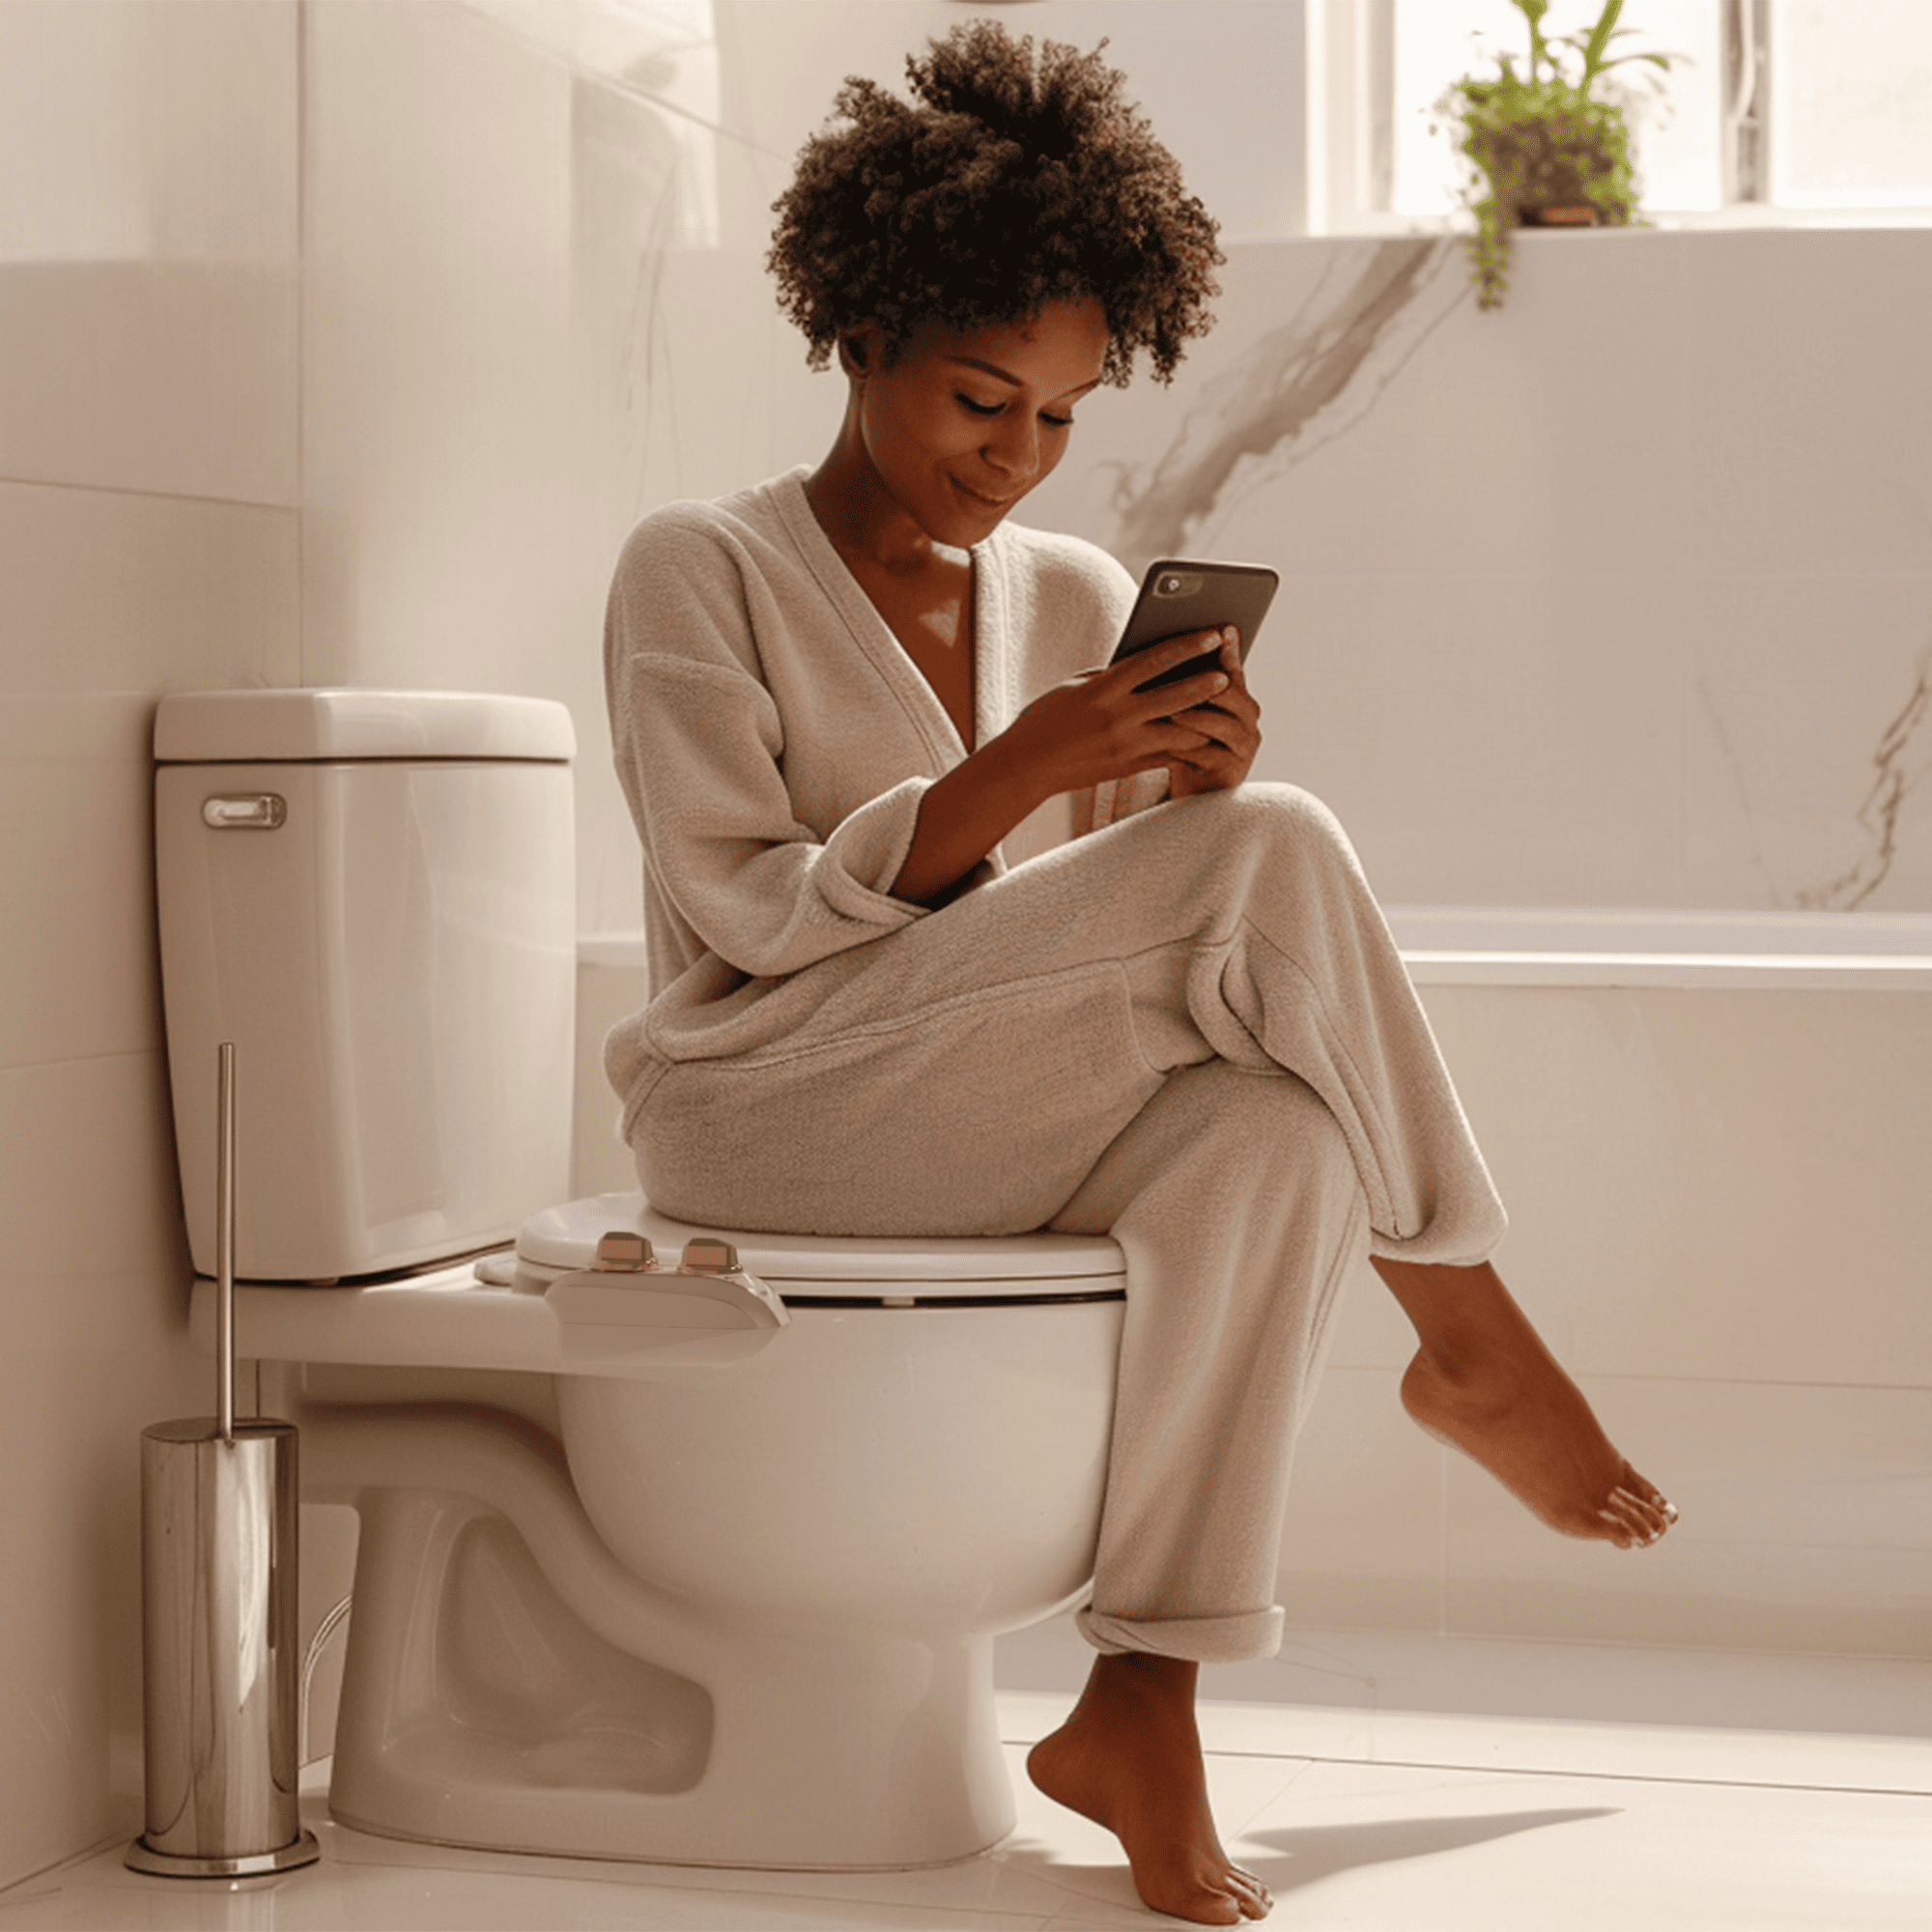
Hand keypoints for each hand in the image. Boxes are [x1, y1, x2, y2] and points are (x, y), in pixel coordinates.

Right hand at [993, 628, 1245, 804]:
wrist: (1026, 766)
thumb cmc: (1046, 720)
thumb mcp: (1075, 687)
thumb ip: (1110, 677)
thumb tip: (1144, 666)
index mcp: (1103, 689)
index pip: (1153, 660)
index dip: (1187, 646)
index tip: (1212, 634)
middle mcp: (1118, 717)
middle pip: (1175, 696)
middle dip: (1206, 683)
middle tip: (1229, 673)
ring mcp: (1126, 746)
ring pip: (1180, 732)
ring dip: (1204, 719)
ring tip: (1223, 709)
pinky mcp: (1128, 768)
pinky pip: (1168, 755)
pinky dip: (1187, 745)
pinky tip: (1203, 737)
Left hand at [1165, 629, 1261, 797]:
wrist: (1190, 787)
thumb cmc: (1182, 741)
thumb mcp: (1183, 708)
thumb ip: (1183, 680)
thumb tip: (1167, 645)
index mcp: (1237, 696)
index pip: (1232, 668)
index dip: (1229, 650)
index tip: (1222, 630)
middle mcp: (1247, 718)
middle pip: (1231, 694)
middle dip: (1208, 685)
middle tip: (1184, 678)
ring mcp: (1244, 745)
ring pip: (1224, 725)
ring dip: (1197, 718)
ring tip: (1173, 712)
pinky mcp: (1233, 771)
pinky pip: (1212, 757)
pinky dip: (1190, 750)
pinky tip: (1169, 746)